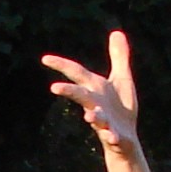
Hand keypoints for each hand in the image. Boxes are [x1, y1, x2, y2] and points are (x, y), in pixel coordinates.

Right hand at [39, 30, 145, 159]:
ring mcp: (104, 121)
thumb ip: (119, 57)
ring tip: (89, 116)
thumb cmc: (120, 108)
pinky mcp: (114, 136)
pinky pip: (111, 137)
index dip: (61, 65)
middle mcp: (96, 103)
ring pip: (96, 118)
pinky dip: (111, 137)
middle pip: (81, 95)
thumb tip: (117, 31)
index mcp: (96, 88)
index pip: (77, 73)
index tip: (45, 59)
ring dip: (93, 116)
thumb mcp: (121, 79)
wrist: (125, 139)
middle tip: (54, 88)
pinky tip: (113, 137)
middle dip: (69, 91)